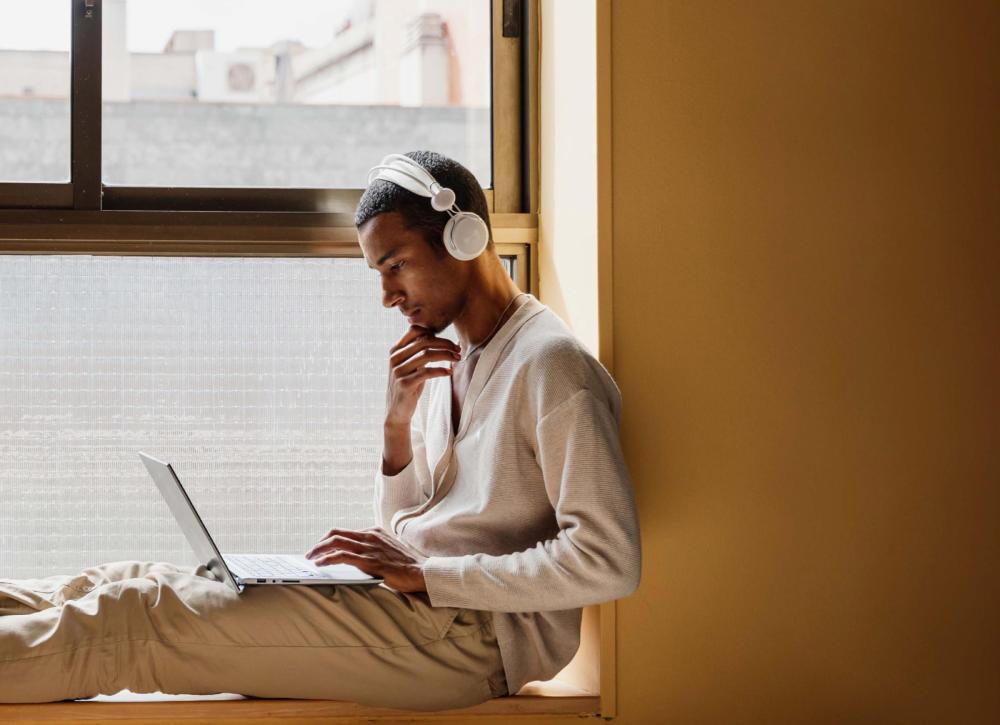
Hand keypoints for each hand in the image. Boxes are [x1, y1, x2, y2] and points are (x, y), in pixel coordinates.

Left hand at [305, 527, 426, 592]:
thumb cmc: (406, 566)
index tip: (321, 548)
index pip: (346, 532)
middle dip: (320, 542)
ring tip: (310, 558)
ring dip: (319, 549)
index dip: (330, 540)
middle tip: (311, 553)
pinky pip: (343, 556)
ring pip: (336, 542)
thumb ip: (373, 550)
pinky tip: (320, 564)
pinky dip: (328, 558)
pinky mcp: (370, 561)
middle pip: (337, 533)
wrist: (422, 572)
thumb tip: (355, 558)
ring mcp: (370, 548)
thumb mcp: (388, 551)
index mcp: (374, 532)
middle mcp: (370, 536)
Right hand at [386, 326, 459, 427]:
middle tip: (458, 349)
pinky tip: (449, 372)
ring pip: (427, 355)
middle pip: (424, 341)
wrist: (397, 411)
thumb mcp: (411, 366)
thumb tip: (442, 340)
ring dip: (446, 355)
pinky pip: (427, 372)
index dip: (434, 332)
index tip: (449, 341)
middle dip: (444, 344)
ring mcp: (398, 371)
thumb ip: (419, 352)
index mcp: (395, 350)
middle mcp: (394, 358)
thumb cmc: (409, 385)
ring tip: (457, 359)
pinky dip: (441, 370)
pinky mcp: (405, 384)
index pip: (414, 331)